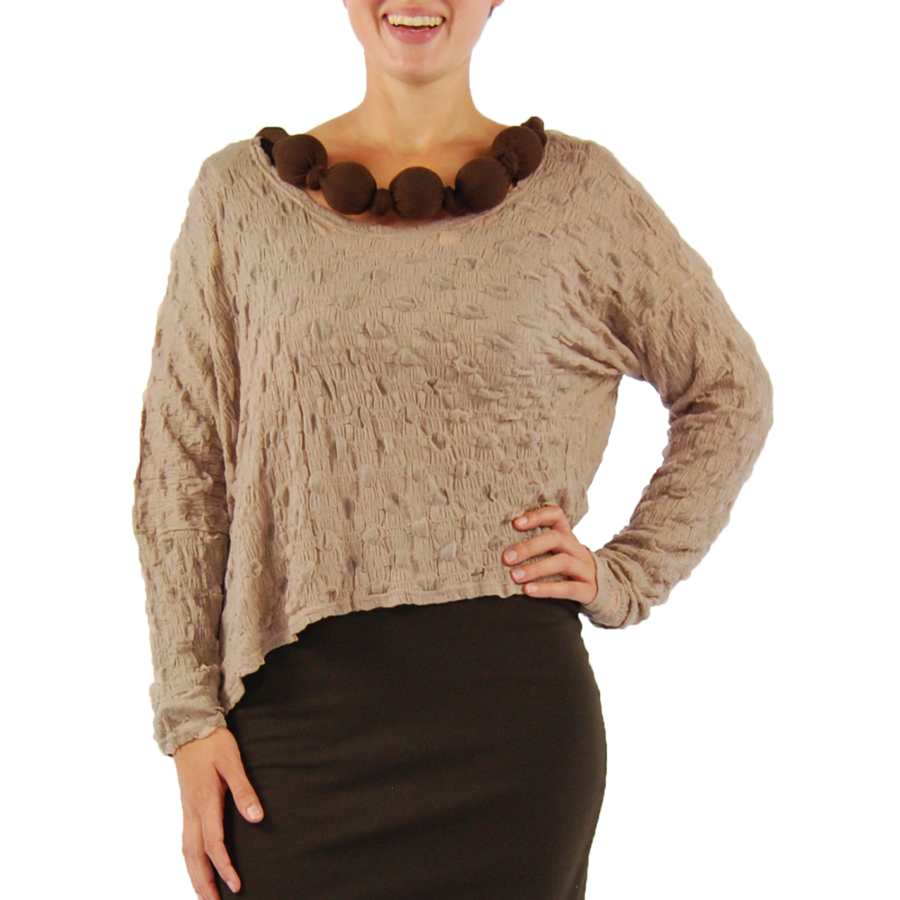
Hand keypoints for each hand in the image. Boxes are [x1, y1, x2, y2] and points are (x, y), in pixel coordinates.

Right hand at [173, 726, 264, 899]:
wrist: (189, 728)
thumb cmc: (213, 744)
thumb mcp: (232, 762)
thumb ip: (244, 790)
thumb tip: (256, 817)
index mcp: (204, 802)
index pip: (213, 844)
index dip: (224, 867)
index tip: (236, 885)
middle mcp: (191, 811)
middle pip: (194, 856)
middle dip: (203, 882)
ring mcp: (185, 810)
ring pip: (185, 851)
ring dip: (194, 875)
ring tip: (203, 895)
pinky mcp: (185, 806)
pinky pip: (184, 840)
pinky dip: (189, 859)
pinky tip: (195, 866)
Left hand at [503, 505, 597, 604]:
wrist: (605, 591)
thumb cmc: (569, 571)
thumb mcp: (558, 554)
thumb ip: (538, 547)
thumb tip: (501, 548)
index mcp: (568, 536)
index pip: (556, 515)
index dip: (537, 516)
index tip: (516, 523)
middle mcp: (578, 549)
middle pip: (555, 539)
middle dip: (529, 547)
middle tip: (506, 558)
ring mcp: (585, 569)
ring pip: (562, 562)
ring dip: (535, 568)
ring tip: (515, 576)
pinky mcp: (588, 590)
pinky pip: (568, 588)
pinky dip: (546, 589)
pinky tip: (528, 591)